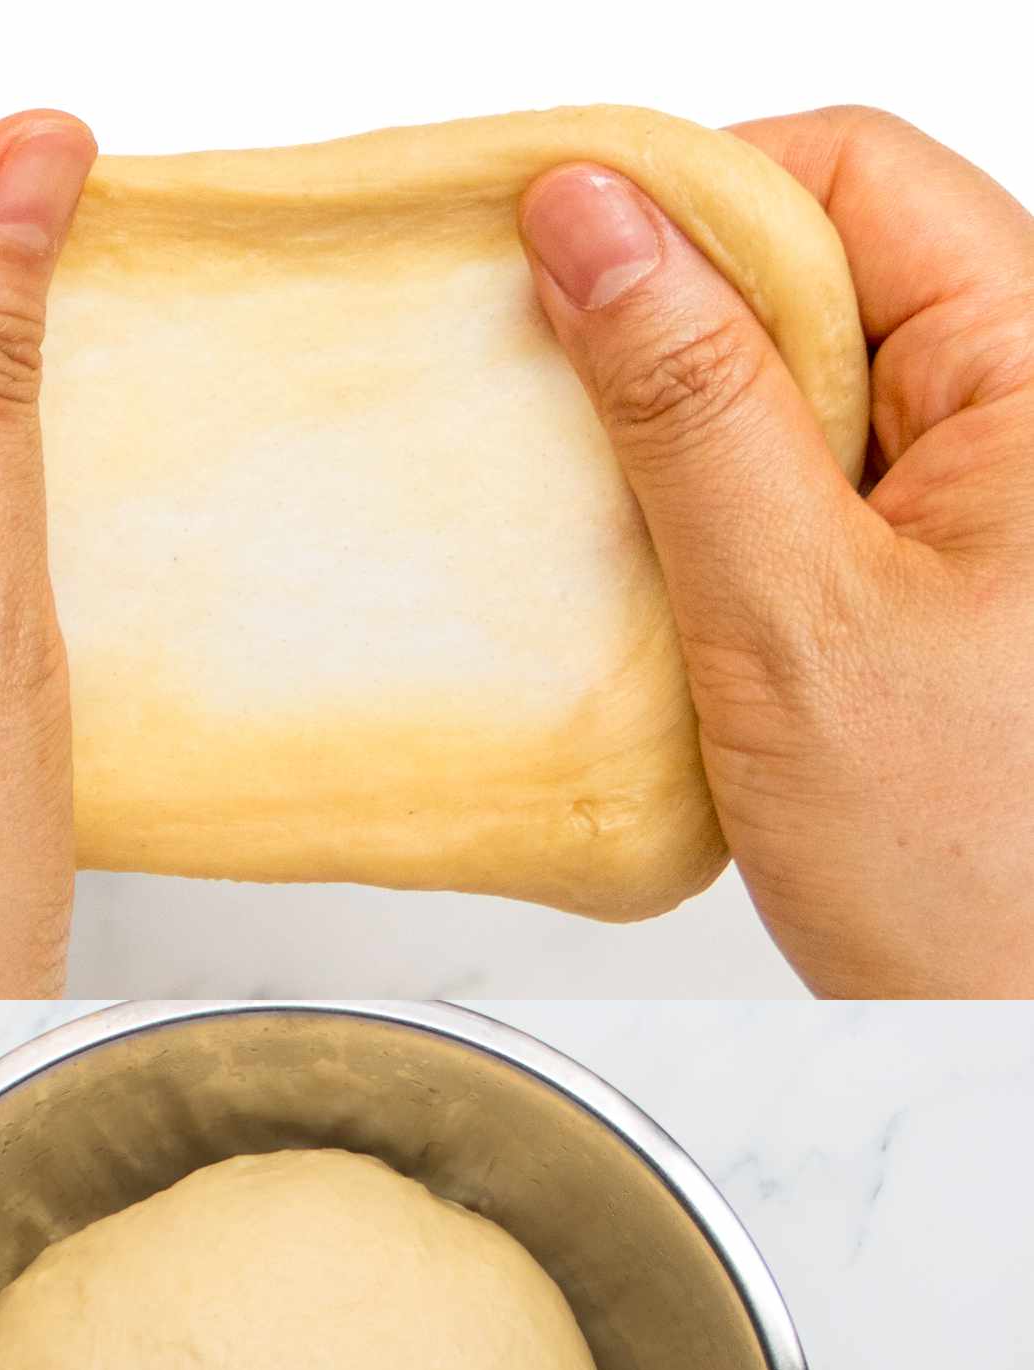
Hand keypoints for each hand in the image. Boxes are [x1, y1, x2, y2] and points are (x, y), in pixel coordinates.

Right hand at [520, 107, 1033, 998]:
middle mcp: (1029, 414)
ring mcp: (980, 494)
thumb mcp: (792, 612)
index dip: (690, 192)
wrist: (1006, 1029)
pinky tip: (653, 566)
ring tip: (600, 503)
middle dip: (674, 318)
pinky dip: (711, 505)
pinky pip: (803, 477)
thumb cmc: (966, 866)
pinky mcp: (928, 567)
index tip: (549, 252)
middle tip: (553, 400)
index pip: (853, 175)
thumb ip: (689, 401)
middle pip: (825, 264)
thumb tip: (589, 219)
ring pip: (801, 375)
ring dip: (682, 426)